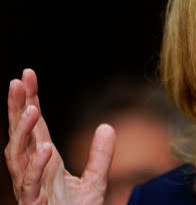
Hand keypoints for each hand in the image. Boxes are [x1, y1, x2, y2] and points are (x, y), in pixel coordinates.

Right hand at [5, 69, 115, 203]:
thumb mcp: (95, 181)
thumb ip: (101, 155)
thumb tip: (108, 126)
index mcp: (45, 161)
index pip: (35, 126)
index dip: (30, 100)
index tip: (28, 75)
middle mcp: (33, 171)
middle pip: (19, 134)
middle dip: (16, 108)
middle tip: (17, 81)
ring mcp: (31, 187)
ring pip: (17, 156)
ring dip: (23, 133)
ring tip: (32, 110)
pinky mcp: (34, 204)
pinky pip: (31, 184)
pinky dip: (37, 167)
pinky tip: (45, 149)